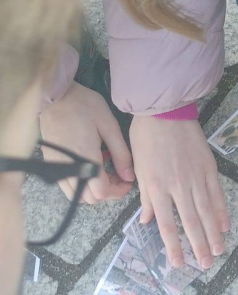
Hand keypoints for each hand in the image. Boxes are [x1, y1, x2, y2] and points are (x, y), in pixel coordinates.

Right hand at [39, 82, 134, 202]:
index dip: (119, 190)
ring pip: (77, 196)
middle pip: (91, 199)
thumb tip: (129, 177)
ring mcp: (57, 168)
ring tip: (102, 169)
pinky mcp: (51, 164)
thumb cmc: (84, 105)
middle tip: (116, 173)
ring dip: (92, 190)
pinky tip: (87, 165)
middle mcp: (70, 169)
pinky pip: (66, 186)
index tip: (126, 178)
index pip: (103, 193)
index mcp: (86, 159)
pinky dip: (79, 184)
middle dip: (108, 191)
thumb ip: (121, 153)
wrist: (55, 95)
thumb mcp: (109, 125)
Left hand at [130, 116, 228, 268]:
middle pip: (190, 222)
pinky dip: (221, 211)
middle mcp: (178, 186)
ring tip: (218, 251)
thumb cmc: (146, 137)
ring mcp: (196, 177)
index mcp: (157, 188)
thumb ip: (145, 197)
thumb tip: (146, 220)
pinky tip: (225, 225)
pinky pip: (216, 194)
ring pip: (206, 212)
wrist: (165, 111)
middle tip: (205, 265)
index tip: (178, 263)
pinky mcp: (209, 167)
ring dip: (213, 234)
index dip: (173, 246)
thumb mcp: (138, 168)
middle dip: (198, 246)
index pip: (166, 224)